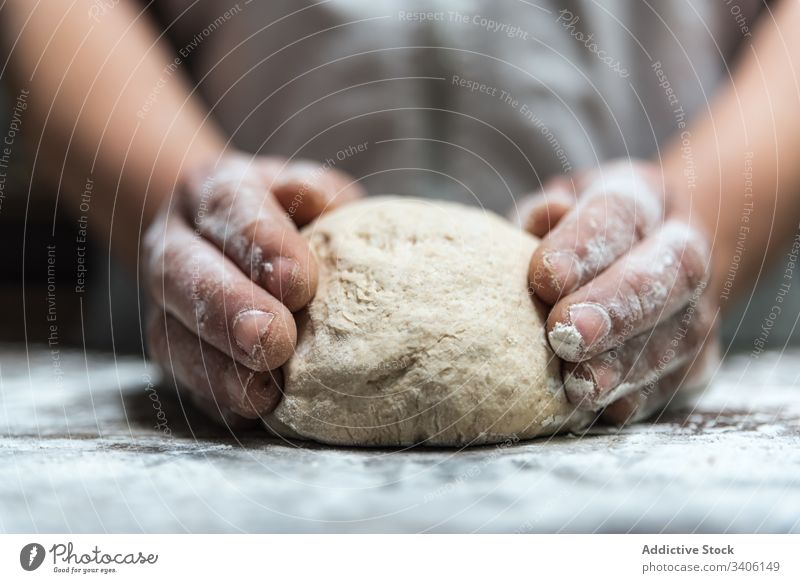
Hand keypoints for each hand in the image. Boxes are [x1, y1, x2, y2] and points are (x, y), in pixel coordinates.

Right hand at [144, 153, 362, 425]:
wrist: (229, 239)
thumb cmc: (288, 217)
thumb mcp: (308, 191)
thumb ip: (315, 193)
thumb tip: (317, 203)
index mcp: (213, 191)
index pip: (229, 207)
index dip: (260, 244)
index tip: (300, 282)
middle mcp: (176, 243)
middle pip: (184, 272)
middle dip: (229, 309)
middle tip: (273, 340)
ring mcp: (165, 301)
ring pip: (170, 333)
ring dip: (216, 367)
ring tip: (262, 390)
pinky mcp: (171, 347)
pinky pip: (180, 378)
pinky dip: (213, 397)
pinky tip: (250, 409)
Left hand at [520, 160, 718, 423]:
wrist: (654, 251)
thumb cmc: (581, 232)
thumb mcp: (559, 209)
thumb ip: (544, 215)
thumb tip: (545, 214)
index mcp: (641, 199)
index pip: (619, 214)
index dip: (584, 247)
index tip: (544, 278)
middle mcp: (683, 246)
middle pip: (666, 273)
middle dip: (616, 307)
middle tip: (565, 334)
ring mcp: (699, 304)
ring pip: (679, 334)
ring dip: (626, 365)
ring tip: (579, 386)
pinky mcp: (701, 356)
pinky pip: (678, 380)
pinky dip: (640, 397)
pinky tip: (603, 409)